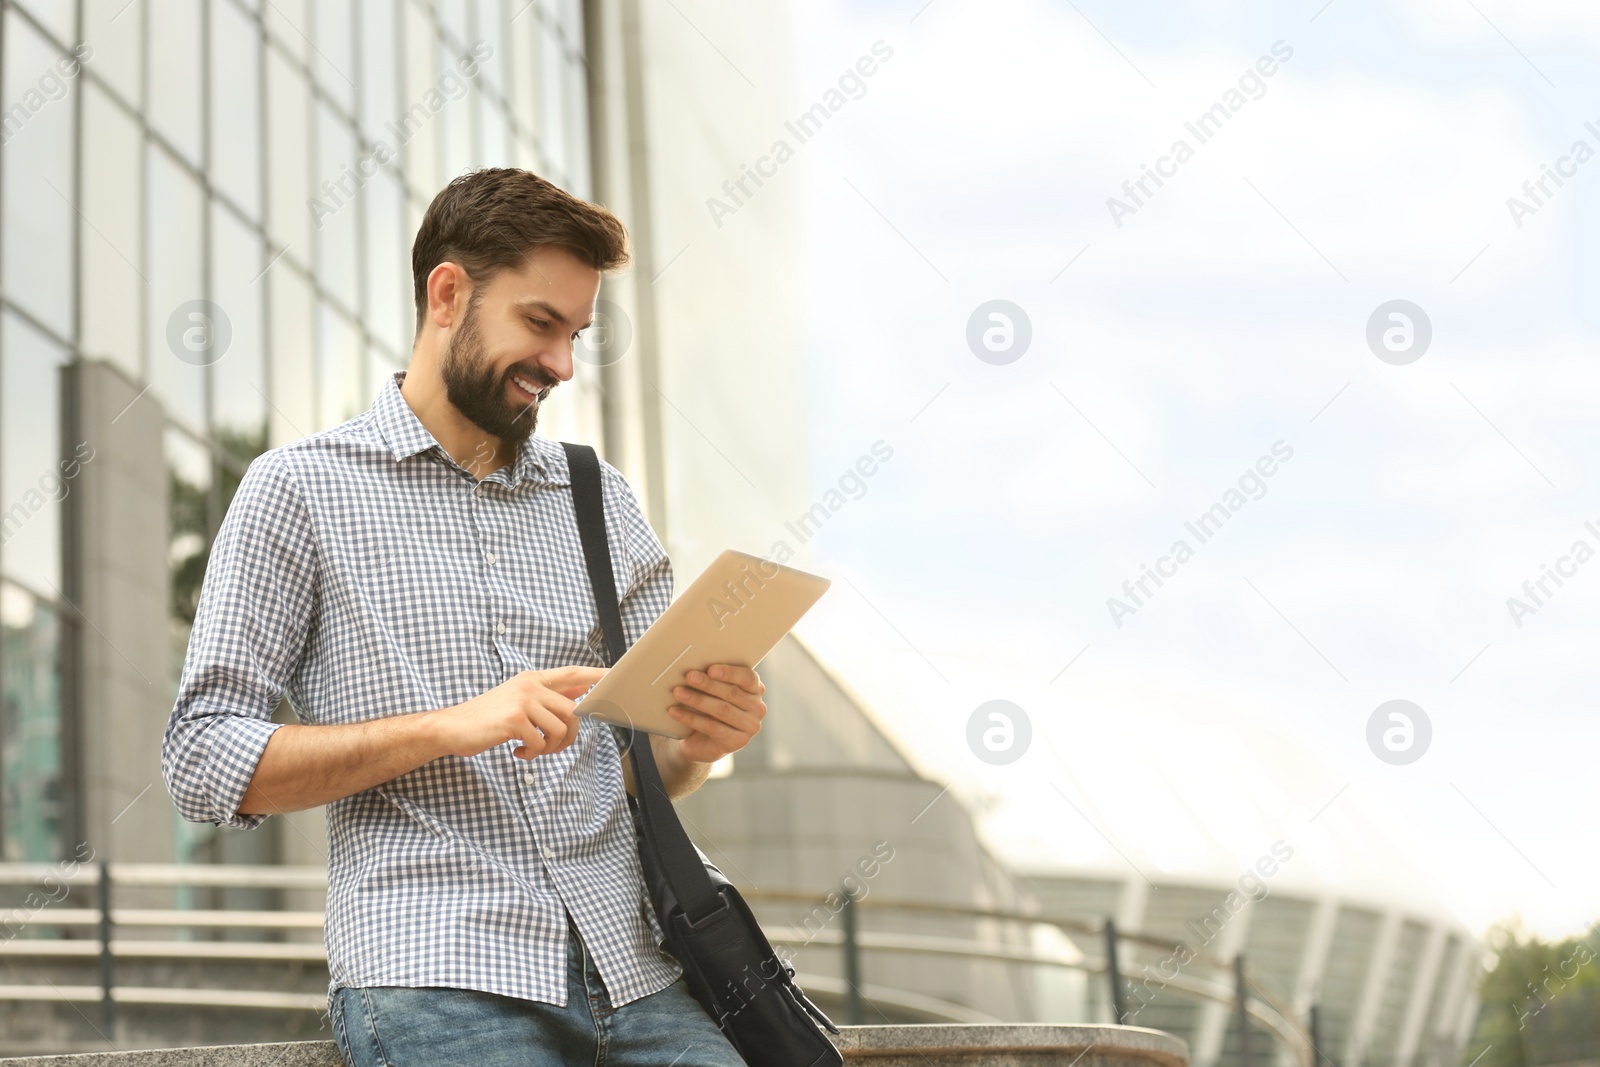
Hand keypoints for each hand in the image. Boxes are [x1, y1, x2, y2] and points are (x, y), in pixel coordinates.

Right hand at [434, 666, 605, 760]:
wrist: (452, 727)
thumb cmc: (487, 718)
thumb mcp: (518, 699)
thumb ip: (547, 696)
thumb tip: (580, 691)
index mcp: (532, 680)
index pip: (572, 674)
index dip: (597, 676)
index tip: (617, 676)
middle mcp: (530, 686)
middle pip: (572, 711)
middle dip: (568, 736)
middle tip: (550, 747)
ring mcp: (522, 701)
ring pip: (559, 729)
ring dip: (548, 747)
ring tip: (530, 749)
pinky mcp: (514, 719)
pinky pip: (540, 742)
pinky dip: (532, 753)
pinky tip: (517, 751)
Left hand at [667, 665, 766, 764]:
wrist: (702, 740)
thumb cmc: (708, 708)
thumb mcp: (714, 692)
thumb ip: (713, 679)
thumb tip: (695, 667)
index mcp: (756, 689)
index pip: (747, 678)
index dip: (729, 673)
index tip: (710, 669)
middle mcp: (758, 708)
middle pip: (732, 693)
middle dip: (708, 684)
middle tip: (689, 676)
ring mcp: (750, 727)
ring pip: (722, 710)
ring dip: (697, 700)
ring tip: (678, 692)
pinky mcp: (737, 742)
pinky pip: (712, 727)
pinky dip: (691, 718)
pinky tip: (675, 712)